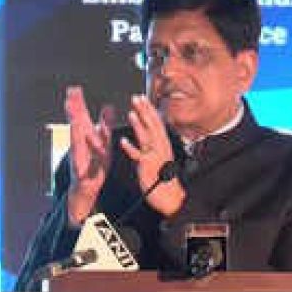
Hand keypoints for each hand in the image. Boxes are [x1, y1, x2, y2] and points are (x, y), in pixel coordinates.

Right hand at [65, 86, 114, 225]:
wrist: (87, 186)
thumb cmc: (95, 161)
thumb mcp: (103, 141)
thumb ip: (104, 124)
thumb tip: (109, 106)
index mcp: (85, 136)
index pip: (80, 117)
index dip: (77, 104)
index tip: (74, 89)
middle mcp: (80, 145)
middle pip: (75, 125)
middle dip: (73, 112)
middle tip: (69, 96)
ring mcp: (81, 157)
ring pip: (77, 141)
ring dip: (75, 130)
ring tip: (73, 118)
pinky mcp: (84, 170)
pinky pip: (89, 162)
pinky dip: (89, 156)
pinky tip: (89, 146)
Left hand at [120, 94, 185, 216]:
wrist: (169, 194)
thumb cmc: (163, 176)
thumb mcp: (162, 154)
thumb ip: (155, 142)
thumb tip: (149, 130)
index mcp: (163, 142)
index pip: (156, 121)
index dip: (149, 108)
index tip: (143, 97)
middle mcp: (160, 146)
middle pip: (152, 125)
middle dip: (144, 110)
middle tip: (136, 98)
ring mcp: (154, 155)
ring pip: (146, 137)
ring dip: (138, 125)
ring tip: (131, 113)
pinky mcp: (147, 165)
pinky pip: (138, 155)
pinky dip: (130, 148)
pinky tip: (122, 141)